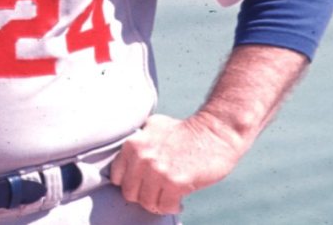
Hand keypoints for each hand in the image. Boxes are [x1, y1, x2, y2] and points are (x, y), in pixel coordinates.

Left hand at [107, 112, 245, 215]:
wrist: (215, 131)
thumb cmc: (185, 131)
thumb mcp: (153, 126)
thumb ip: (137, 140)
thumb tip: (126, 156)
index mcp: (133, 144)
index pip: (117, 177)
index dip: (129, 183)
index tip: (140, 184)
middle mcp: (142, 157)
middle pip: (130, 193)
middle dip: (143, 196)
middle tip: (155, 193)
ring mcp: (158, 171)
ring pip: (147, 203)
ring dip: (158, 203)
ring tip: (167, 198)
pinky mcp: (176, 182)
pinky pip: (165, 206)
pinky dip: (172, 207)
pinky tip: (178, 201)